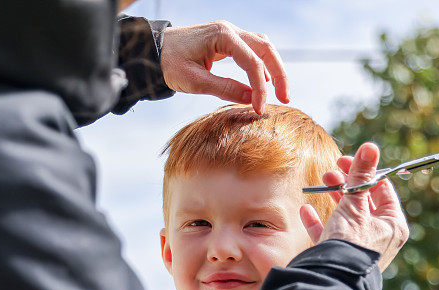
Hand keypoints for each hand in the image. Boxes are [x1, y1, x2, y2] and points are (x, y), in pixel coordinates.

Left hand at [160, 21, 289, 114]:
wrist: (152, 50)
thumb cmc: (169, 64)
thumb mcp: (194, 81)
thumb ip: (224, 88)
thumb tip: (251, 99)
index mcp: (222, 36)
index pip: (252, 63)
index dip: (260, 88)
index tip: (259, 110)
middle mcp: (230, 31)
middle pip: (266, 49)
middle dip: (279, 74)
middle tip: (285, 99)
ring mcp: (230, 34)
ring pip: (263, 47)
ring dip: (274, 68)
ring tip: (279, 93)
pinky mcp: (227, 41)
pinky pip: (253, 50)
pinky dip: (262, 65)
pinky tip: (263, 83)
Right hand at [300, 143, 408, 271]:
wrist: (331, 281)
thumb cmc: (349, 243)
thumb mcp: (355, 205)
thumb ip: (360, 176)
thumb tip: (371, 147)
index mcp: (392, 224)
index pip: (383, 189)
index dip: (365, 171)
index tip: (347, 160)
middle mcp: (379, 236)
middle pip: (364, 201)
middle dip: (346, 183)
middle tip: (332, 170)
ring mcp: (359, 246)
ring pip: (347, 215)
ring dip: (333, 198)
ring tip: (321, 182)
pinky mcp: (340, 255)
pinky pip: (330, 234)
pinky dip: (318, 221)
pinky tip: (306, 210)